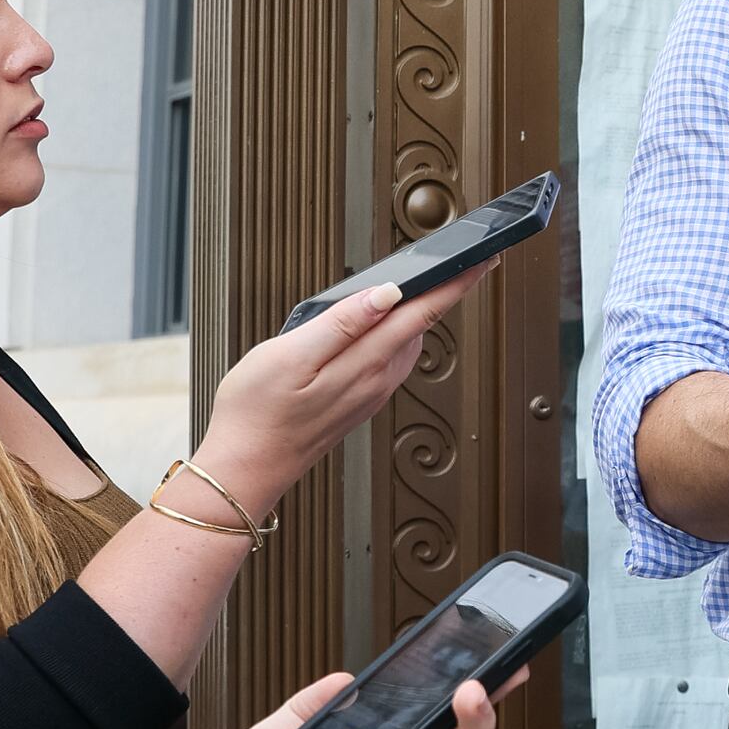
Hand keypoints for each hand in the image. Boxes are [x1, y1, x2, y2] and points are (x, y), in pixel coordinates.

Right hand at [193, 267, 491, 510]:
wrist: (245, 469)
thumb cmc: (257, 414)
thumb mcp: (290, 356)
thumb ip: (342, 323)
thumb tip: (386, 294)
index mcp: (365, 363)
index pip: (425, 312)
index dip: (457, 283)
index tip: (484, 259)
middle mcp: (377, 380)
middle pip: (422, 325)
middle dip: (442, 292)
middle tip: (457, 261)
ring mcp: (370, 393)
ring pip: (406, 343)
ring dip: (418, 313)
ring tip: (424, 284)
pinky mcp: (357, 402)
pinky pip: (389, 360)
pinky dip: (395, 335)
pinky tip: (381, 325)